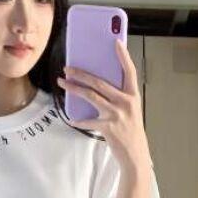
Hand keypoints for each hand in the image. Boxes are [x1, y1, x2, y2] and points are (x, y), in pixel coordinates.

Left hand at [58, 39, 150, 170]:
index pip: (129, 71)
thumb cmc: (131, 131)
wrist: (135, 154)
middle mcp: (125, 102)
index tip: (116, 42)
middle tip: (68, 68)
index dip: (123, 56)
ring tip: (63, 82)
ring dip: (74, 88)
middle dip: (81, 73)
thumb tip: (99, 85)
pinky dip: (78, 119)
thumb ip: (119, 97)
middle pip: (100, 82)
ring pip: (91, 96)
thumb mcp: (130, 110)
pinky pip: (88, 121)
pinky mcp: (108, 127)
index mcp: (132, 96)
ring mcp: (116, 114)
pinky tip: (71, 117)